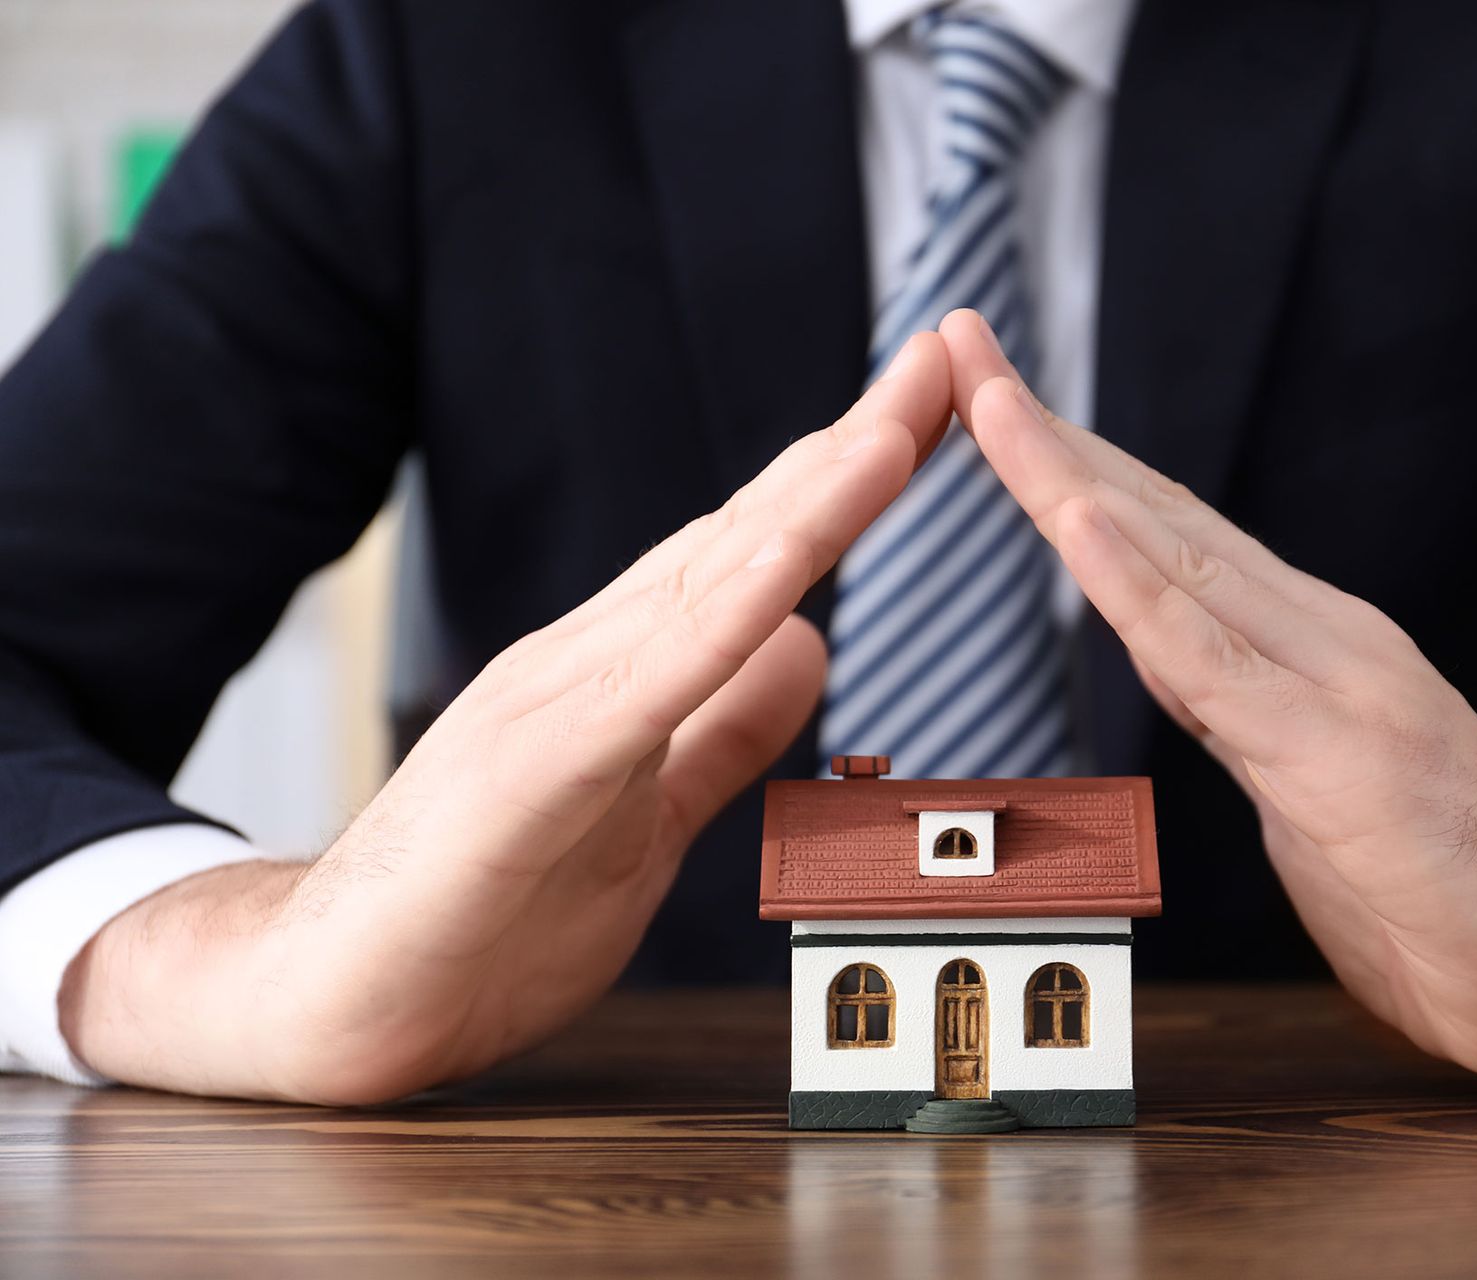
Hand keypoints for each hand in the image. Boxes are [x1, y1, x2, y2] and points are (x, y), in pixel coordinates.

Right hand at [58, 333, 955, 1103]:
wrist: (336, 999)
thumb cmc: (490, 910)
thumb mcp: (651, 815)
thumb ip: (724, 731)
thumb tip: (812, 645)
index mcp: (625, 671)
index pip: (752, 554)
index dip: (843, 484)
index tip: (929, 417)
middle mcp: (592, 661)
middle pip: (740, 537)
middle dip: (848, 451)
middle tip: (941, 361)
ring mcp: (554, 705)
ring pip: (702, 589)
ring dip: (803, 509)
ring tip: (892, 433)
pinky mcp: (530, 773)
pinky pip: (643, 690)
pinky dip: (717, 625)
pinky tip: (785, 575)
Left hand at [941, 309, 1476, 1081]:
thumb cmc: (1440, 890)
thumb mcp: (1309, 790)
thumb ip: (1245, 720)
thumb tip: (1185, 684)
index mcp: (1303, 644)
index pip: (1165, 537)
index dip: (1072, 465)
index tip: (989, 401)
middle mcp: (1315, 637)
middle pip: (1155, 518)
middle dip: (1046, 434)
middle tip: (957, 342)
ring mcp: (1332, 683)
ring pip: (1171, 560)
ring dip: (1068, 476)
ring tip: (988, 397)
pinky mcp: (1334, 753)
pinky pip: (1211, 660)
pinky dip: (1137, 585)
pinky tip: (1079, 521)